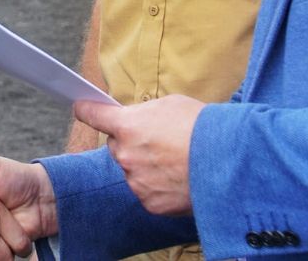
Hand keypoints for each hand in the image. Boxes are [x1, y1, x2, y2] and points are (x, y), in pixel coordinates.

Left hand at [74, 95, 204, 215]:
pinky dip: (158, 187)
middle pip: (116, 146)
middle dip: (130, 143)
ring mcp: (136, 181)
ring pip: (132, 171)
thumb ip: (144, 113)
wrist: (227, 160)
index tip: (81, 108)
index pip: (94, 116)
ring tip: (175, 161)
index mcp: (127, 125)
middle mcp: (125, 154)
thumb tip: (136, 120)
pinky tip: (178, 178)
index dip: (87, 110)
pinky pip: (146, 192)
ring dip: (146, 166)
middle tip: (158, 141)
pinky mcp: (150, 203)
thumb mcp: (170, 105)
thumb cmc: (202, 127)